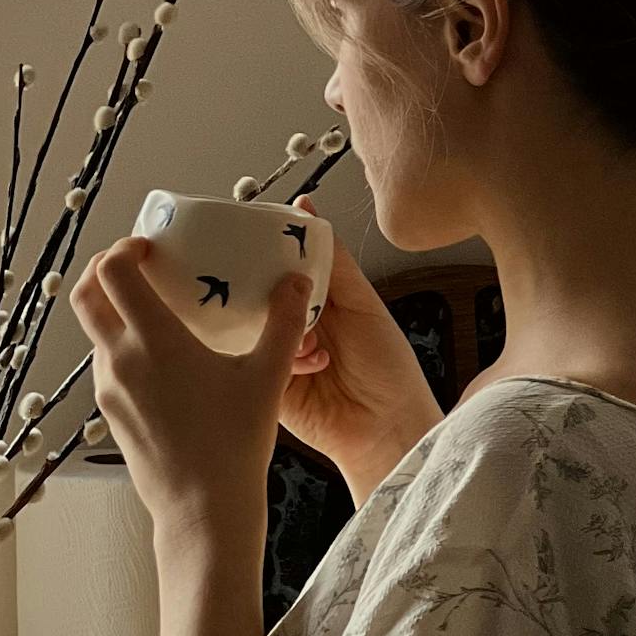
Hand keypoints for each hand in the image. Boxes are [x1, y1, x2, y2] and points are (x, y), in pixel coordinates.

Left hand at [71, 238, 311, 555]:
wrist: (202, 509)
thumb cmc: (234, 444)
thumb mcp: (267, 377)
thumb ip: (283, 323)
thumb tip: (298, 282)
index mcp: (152, 339)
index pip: (113, 271)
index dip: (124, 248)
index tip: (150, 246)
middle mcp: (120, 359)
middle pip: (86, 294)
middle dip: (105, 270)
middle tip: (139, 266)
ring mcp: (109, 388)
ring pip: (95, 332)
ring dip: (114, 310)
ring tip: (157, 312)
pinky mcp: (110, 413)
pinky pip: (107, 365)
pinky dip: (122, 347)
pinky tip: (161, 359)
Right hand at [277, 205, 439, 502]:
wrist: (388, 428)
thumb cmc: (387, 368)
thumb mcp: (363, 302)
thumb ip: (334, 260)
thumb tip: (306, 207)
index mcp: (312, 300)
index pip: (276, 264)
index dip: (263, 248)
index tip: (248, 232)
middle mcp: (288, 324)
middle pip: (254, 292)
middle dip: (256, 284)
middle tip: (261, 278)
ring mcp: (272, 354)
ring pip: (249, 324)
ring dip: (277, 323)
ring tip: (309, 334)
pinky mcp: (263, 384)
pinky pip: (253, 360)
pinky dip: (279, 354)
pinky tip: (310, 361)